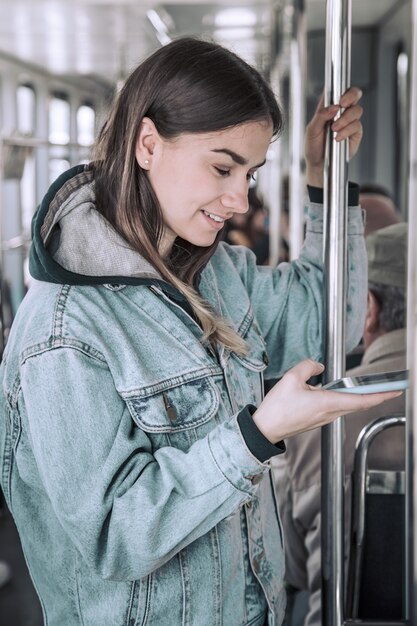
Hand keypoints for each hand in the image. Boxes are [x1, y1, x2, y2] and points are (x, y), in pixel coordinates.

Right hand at [252, 359, 401, 443]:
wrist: (266, 428)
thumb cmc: (277, 407)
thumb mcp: (291, 378)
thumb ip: (309, 367)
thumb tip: (320, 367)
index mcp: (326, 403)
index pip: (361, 400)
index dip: (380, 395)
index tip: (395, 391)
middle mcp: (329, 413)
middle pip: (358, 404)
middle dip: (376, 396)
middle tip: (391, 388)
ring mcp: (324, 418)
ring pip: (348, 406)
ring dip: (360, 398)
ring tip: (371, 389)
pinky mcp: (318, 420)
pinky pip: (337, 408)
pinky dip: (346, 400)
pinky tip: (342, 393)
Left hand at [304, 87, 363, 186]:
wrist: (319, 164)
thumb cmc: (313, 146)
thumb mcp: (311, 131)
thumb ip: (320, 116)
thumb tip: (333, 107)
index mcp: (328, 107)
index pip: (337, 91)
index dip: (340, 88)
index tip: (337, 94)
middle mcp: (341, 112)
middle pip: (354, 94)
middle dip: (351, 95)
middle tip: (342, 104)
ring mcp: (349, 121)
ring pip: (357, 109)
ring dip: (345, 118)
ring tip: (334, 128)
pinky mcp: (355, 133)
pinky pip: (356, 126)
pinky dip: (347, 130)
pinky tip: (338, 137)